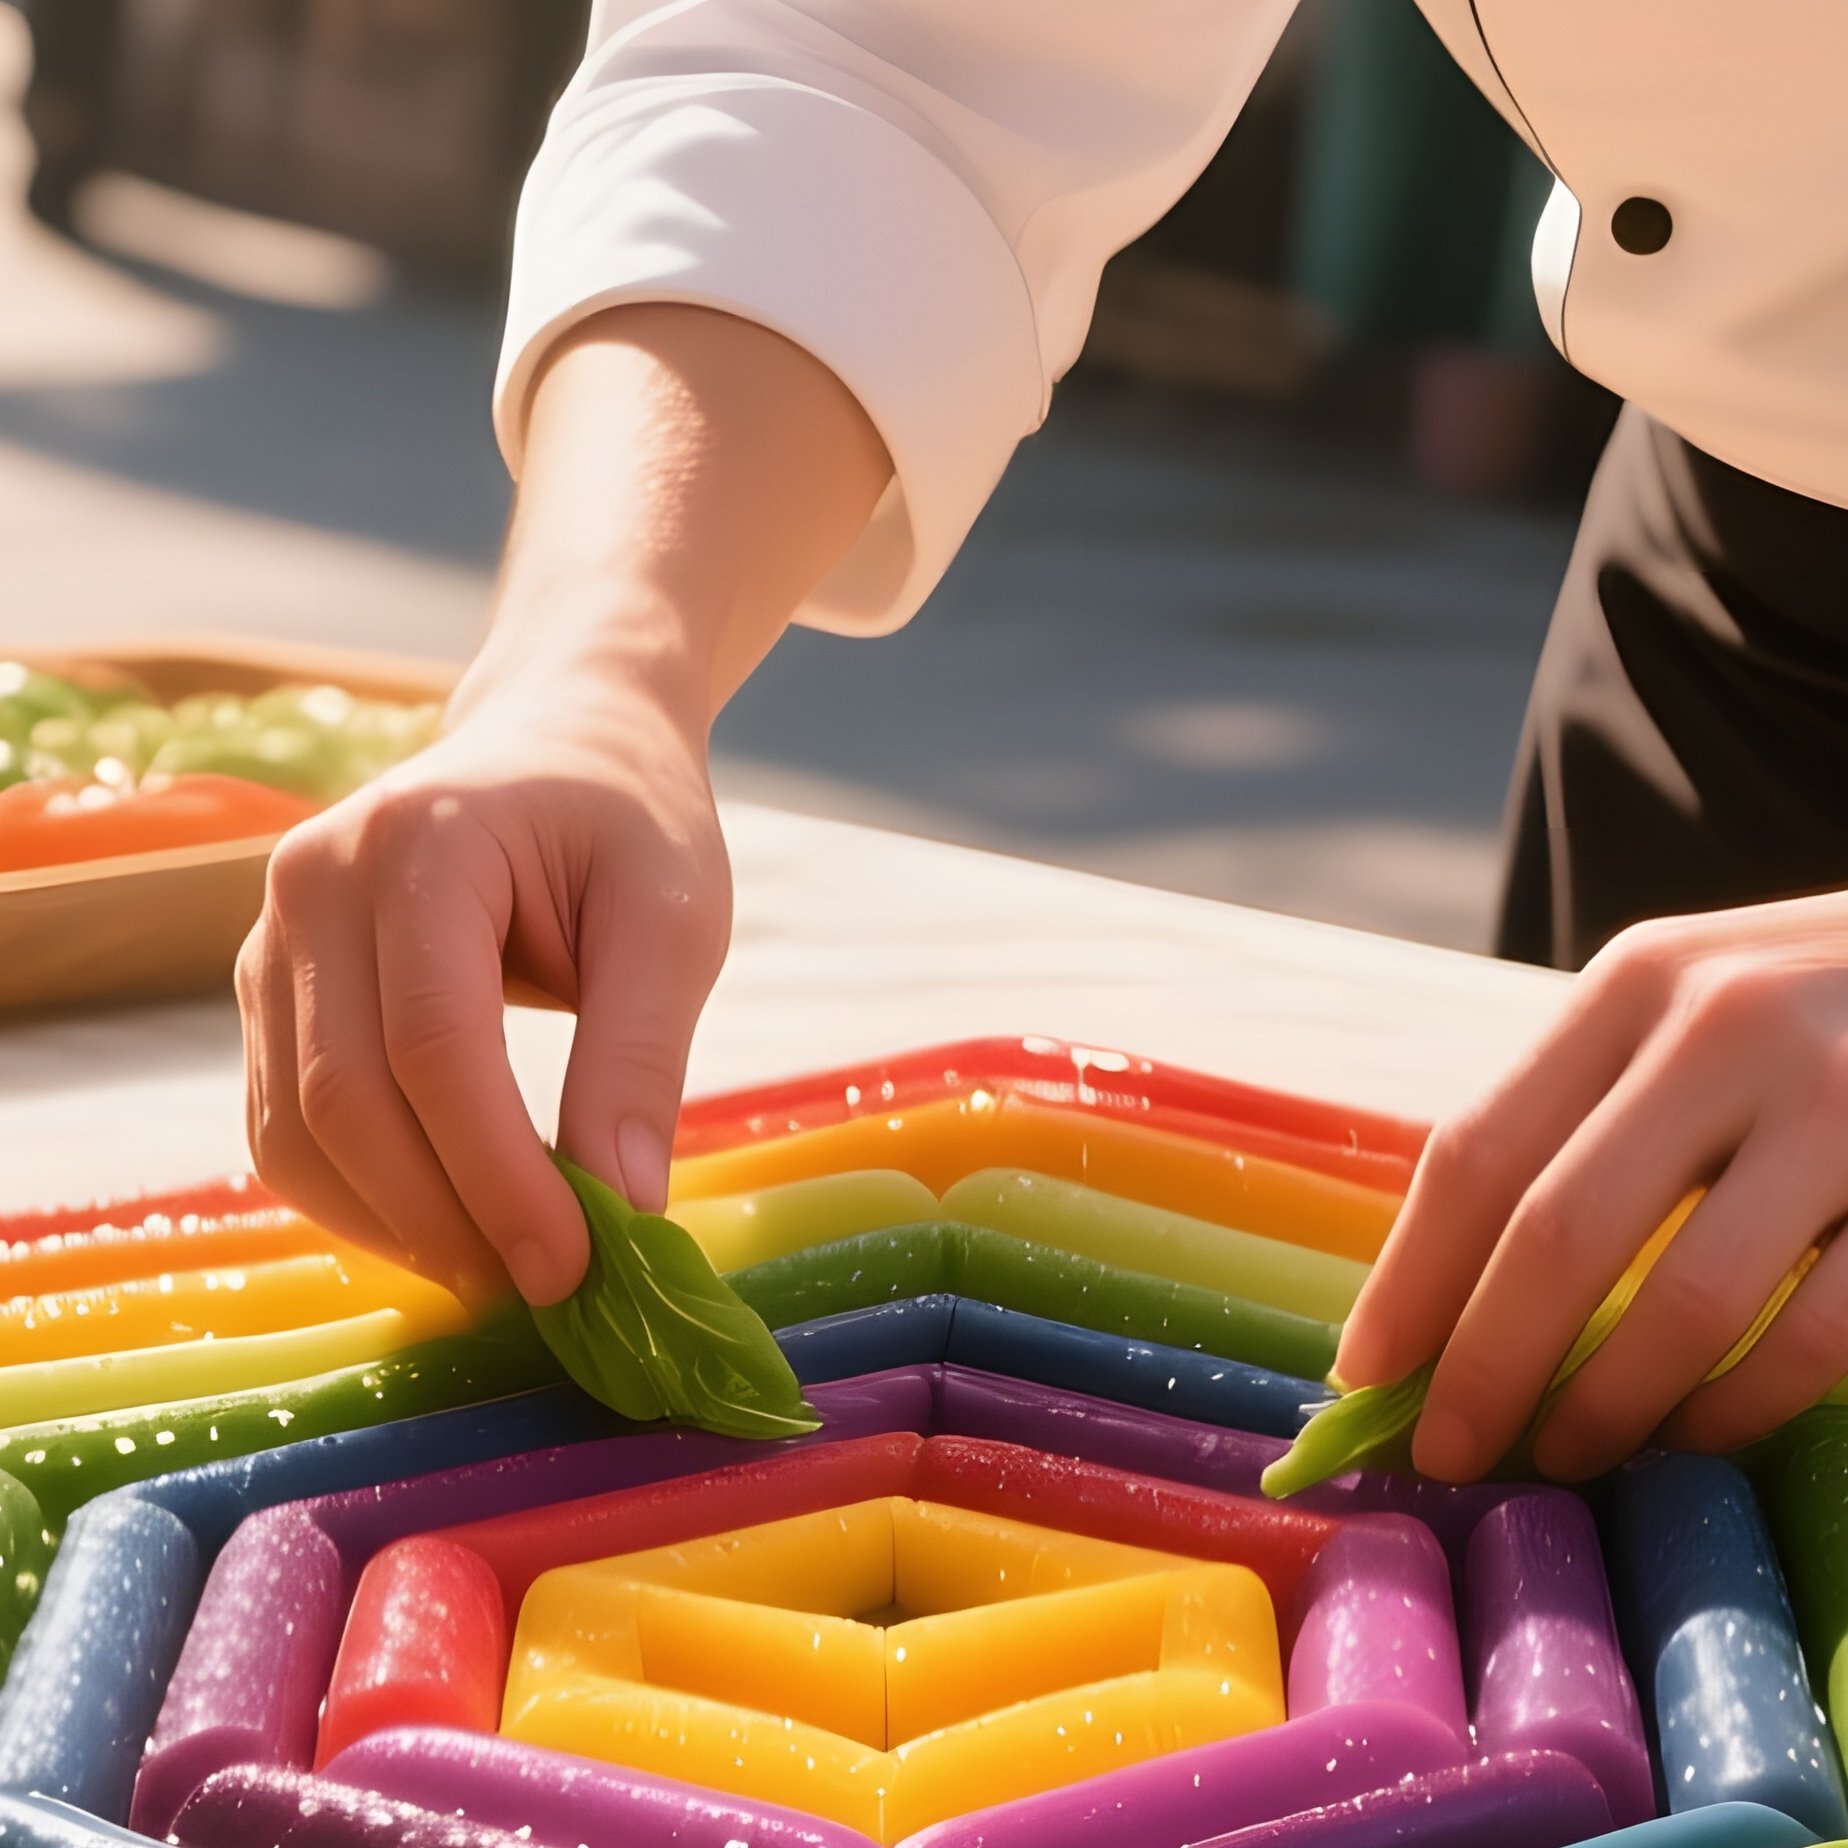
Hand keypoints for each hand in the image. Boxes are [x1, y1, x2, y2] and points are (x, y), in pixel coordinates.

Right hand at [238, 656, 729, 1306]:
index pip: (433, 1043)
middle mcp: (312, 884)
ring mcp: (271, 937)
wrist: (560, 741)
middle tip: (549, 1293)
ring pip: (296, 1131)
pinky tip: (451, 1227)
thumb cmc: (627, 820)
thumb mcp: (672, 919)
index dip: (498, 1174)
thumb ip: (640, 1056)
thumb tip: (627, 1211)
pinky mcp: (272, 990)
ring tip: (507, 1273)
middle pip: (346, 1098)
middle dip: (446, 1219)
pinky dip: (364, 1199)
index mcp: (418, 841)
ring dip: (397, 1228)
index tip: (576, 1266)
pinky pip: (288, 1124)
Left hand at [1334, 892, 1847, 1480]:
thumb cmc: (1812, 1008)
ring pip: (1688, 1300)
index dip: (1410, 1277)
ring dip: (1608, 1405)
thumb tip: (1440, 1292)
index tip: (1365, 1370)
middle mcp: (1726, 1029)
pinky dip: (1740, 1405)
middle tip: (1448, 1451)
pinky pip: (1813, 1335)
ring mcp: (1839, 1105)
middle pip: (1559, 1231)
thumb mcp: (1684, 1011)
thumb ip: (1581, 1115)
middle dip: (1486, 1364)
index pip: (1479, 1150)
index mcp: (1634, 984)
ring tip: (1564, 1454)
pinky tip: (1696, 1430)